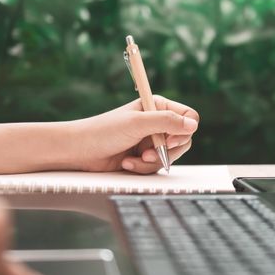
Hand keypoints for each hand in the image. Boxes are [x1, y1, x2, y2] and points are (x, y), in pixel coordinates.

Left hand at [69, 95, 199, 173]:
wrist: (80, 151)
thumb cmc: (103, 131)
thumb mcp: (137, 123)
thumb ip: (166, 122)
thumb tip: (194, 125)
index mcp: (157, 106)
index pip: (188, 116)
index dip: (184, 130)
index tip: (169, 141)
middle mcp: (157, 122)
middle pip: (183, 139)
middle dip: (166, 151)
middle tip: (147, 153)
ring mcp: (152, 140)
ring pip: (170, 156)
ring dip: (151, 162)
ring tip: (132, 159)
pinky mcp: (145, 156)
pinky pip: (156, 166)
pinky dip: (143, 167)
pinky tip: (127, 163)